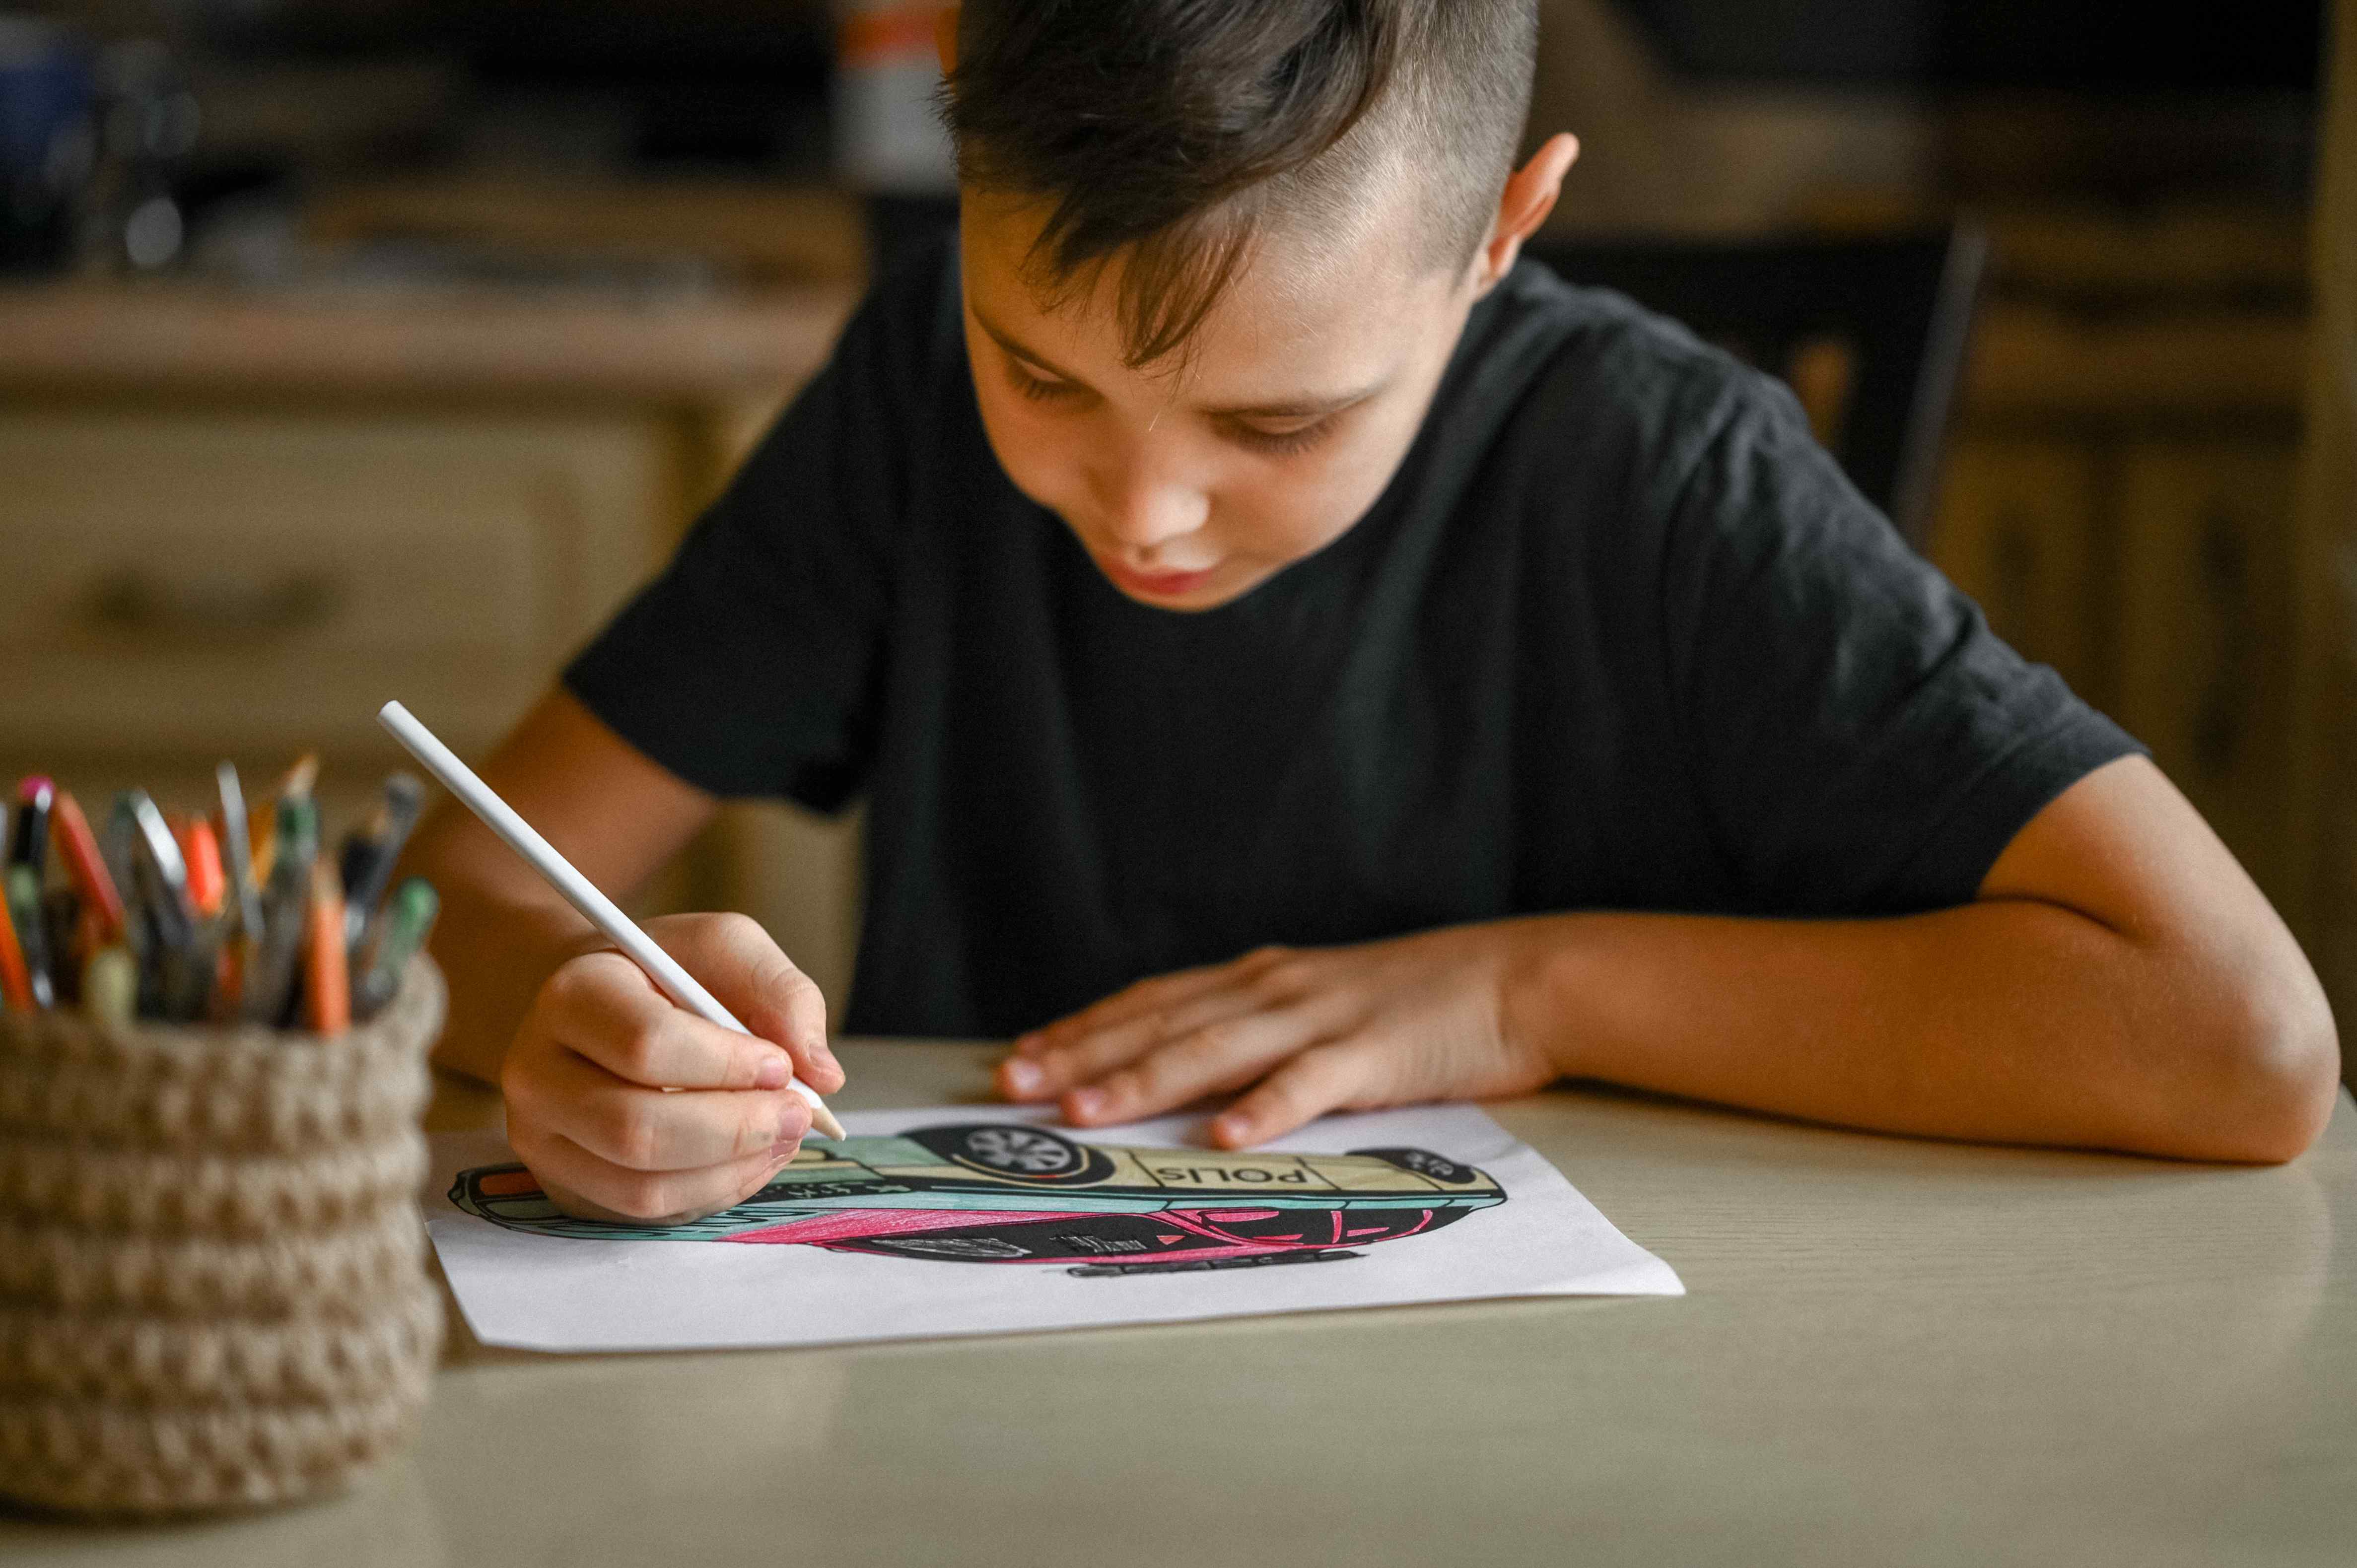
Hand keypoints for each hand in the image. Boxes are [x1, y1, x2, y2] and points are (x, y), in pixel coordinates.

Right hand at [502, 913, 847, 1222]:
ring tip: (782, 1136)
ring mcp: (544, 1139)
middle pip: (636, 1129)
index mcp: (572, 996)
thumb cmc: (668, 975)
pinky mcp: (567, 1186)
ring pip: (642, 1187)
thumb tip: (822, 1072)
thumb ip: (781, 994)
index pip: (646, 1045)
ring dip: (732, 1170)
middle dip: (737, 1129)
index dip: (726, 1065)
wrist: (603, 1009)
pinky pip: (646, 1214)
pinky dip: (714, 1193)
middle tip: (799, 1114)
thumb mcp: (726, 949)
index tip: (781, 1064)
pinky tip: (750, 1159)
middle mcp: (536, 1073)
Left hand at [995, 923, 1562, 1145]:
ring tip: (1085, 1110)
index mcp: (1264, 981)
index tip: (1021, 1053)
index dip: (1084, 1027)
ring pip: (1217, 1048)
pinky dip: (1266, 1109)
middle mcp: (1277, 991)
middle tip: (1013, 1083)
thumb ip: (1263, 1032)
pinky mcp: (1373, 1054)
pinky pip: (1311, 1084)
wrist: (1519, 979)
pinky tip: (1225, 1137)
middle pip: (1164, 1022)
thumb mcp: (1325, 1006)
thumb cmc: (1422, 1003)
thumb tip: (1195, 1073)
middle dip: (1084, 1052)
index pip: (1154, 1003)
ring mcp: (1323, 1019)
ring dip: (1145, 1079)